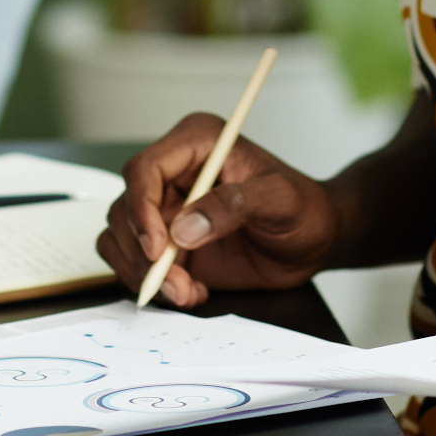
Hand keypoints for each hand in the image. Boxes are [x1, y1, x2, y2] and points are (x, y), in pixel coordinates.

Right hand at [95, 114, 341, 307]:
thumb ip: (234, 205)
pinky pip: (134, 263)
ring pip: (121, 239)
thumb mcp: (280, 200)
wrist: (315, 240)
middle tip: (178, 284)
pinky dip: (153, 284)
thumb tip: (183, 228)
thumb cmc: (304, 208)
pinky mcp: (167, 242)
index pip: (144, 169)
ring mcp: (166, 209)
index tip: (159, 249)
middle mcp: (174, 173)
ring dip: (145, 274)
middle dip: (144, 254)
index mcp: (197, 143)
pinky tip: (191, 291)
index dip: (142, 210)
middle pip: (126, 209)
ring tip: (188, 291)